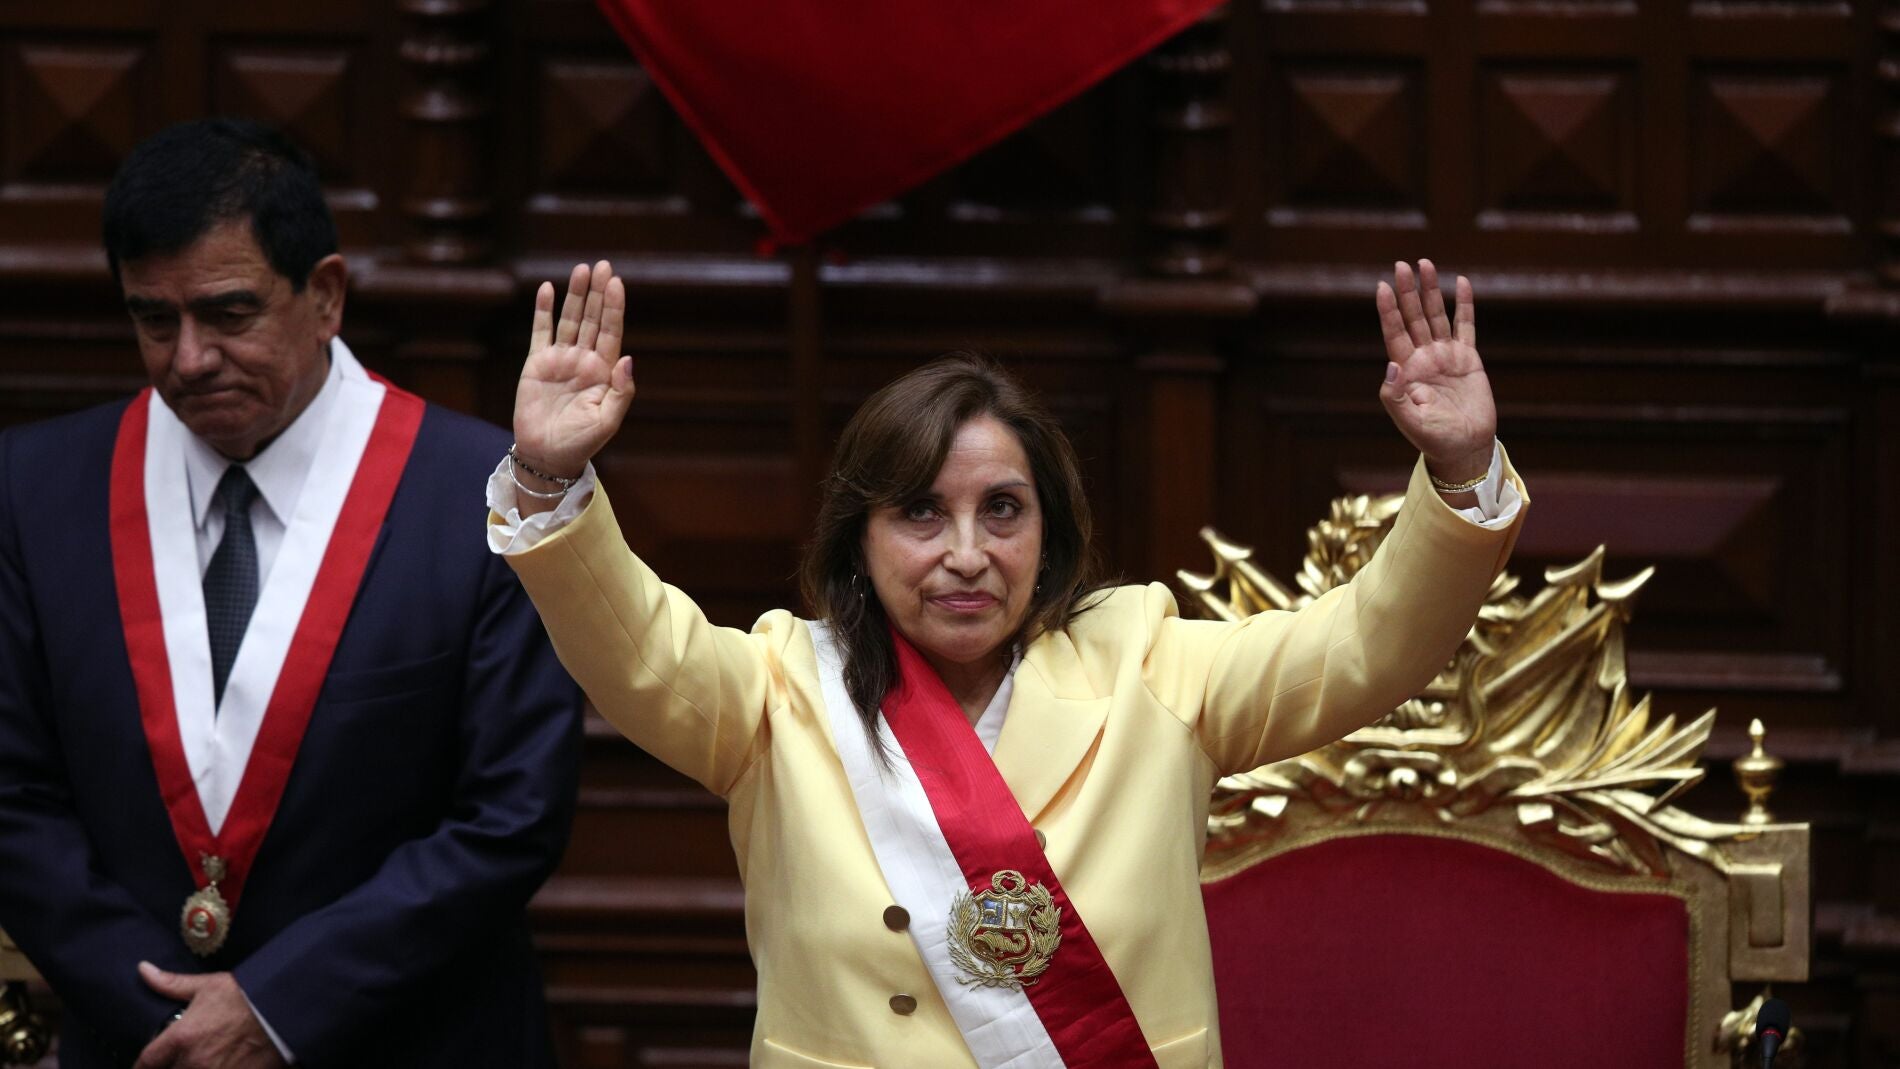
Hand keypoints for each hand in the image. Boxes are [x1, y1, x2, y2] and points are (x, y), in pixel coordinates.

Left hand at [133, 962, 284, 1068]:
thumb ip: (171, 983)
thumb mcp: (208, 986)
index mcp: (181, 1038)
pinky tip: (223, 1064)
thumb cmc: (247, 995)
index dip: (141, 1067)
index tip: (143, 1066)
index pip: (146, 1063)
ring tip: (204, 1059)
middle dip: (171, 1066)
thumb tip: (143, 970)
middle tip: (181, 1056)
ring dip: (191, 1068)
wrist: (285, 1008)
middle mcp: (194, 1061)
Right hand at [513, 260, 636, 478]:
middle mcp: (584, 360)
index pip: (611, 332)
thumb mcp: (608, 420)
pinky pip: (541, 331)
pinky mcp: (537, 363)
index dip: (614, 307)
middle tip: (602, 266)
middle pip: (593, 319)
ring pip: (569, 319)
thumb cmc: (581, 441)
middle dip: (598, 293)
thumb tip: (628, 358)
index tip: (616, 283)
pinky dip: (543, 311)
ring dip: (575, 295)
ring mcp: (560, 359)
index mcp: (604, 371)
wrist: (547, 454)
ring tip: (581, 270)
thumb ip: (622, 391)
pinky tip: (547, 289)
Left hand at [1375, 260, 1495, 484]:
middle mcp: (1423, 357)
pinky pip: (1465, 325)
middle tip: (1403, 265)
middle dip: (1408, 291)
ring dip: (1431, 291)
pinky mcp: (1468, 358)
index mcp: (1406, 370)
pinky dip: (1463, 305)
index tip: (1382, 287)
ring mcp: (1445, 356)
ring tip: (1425, 264)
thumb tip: (1392, 363)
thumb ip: (1395, 394)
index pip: (1394, 333)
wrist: (1464, 448)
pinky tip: (1460, 283)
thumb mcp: (1408, 420)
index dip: (1388, 310)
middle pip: (1413, 317)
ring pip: (1436, 315)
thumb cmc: (1433, 438)